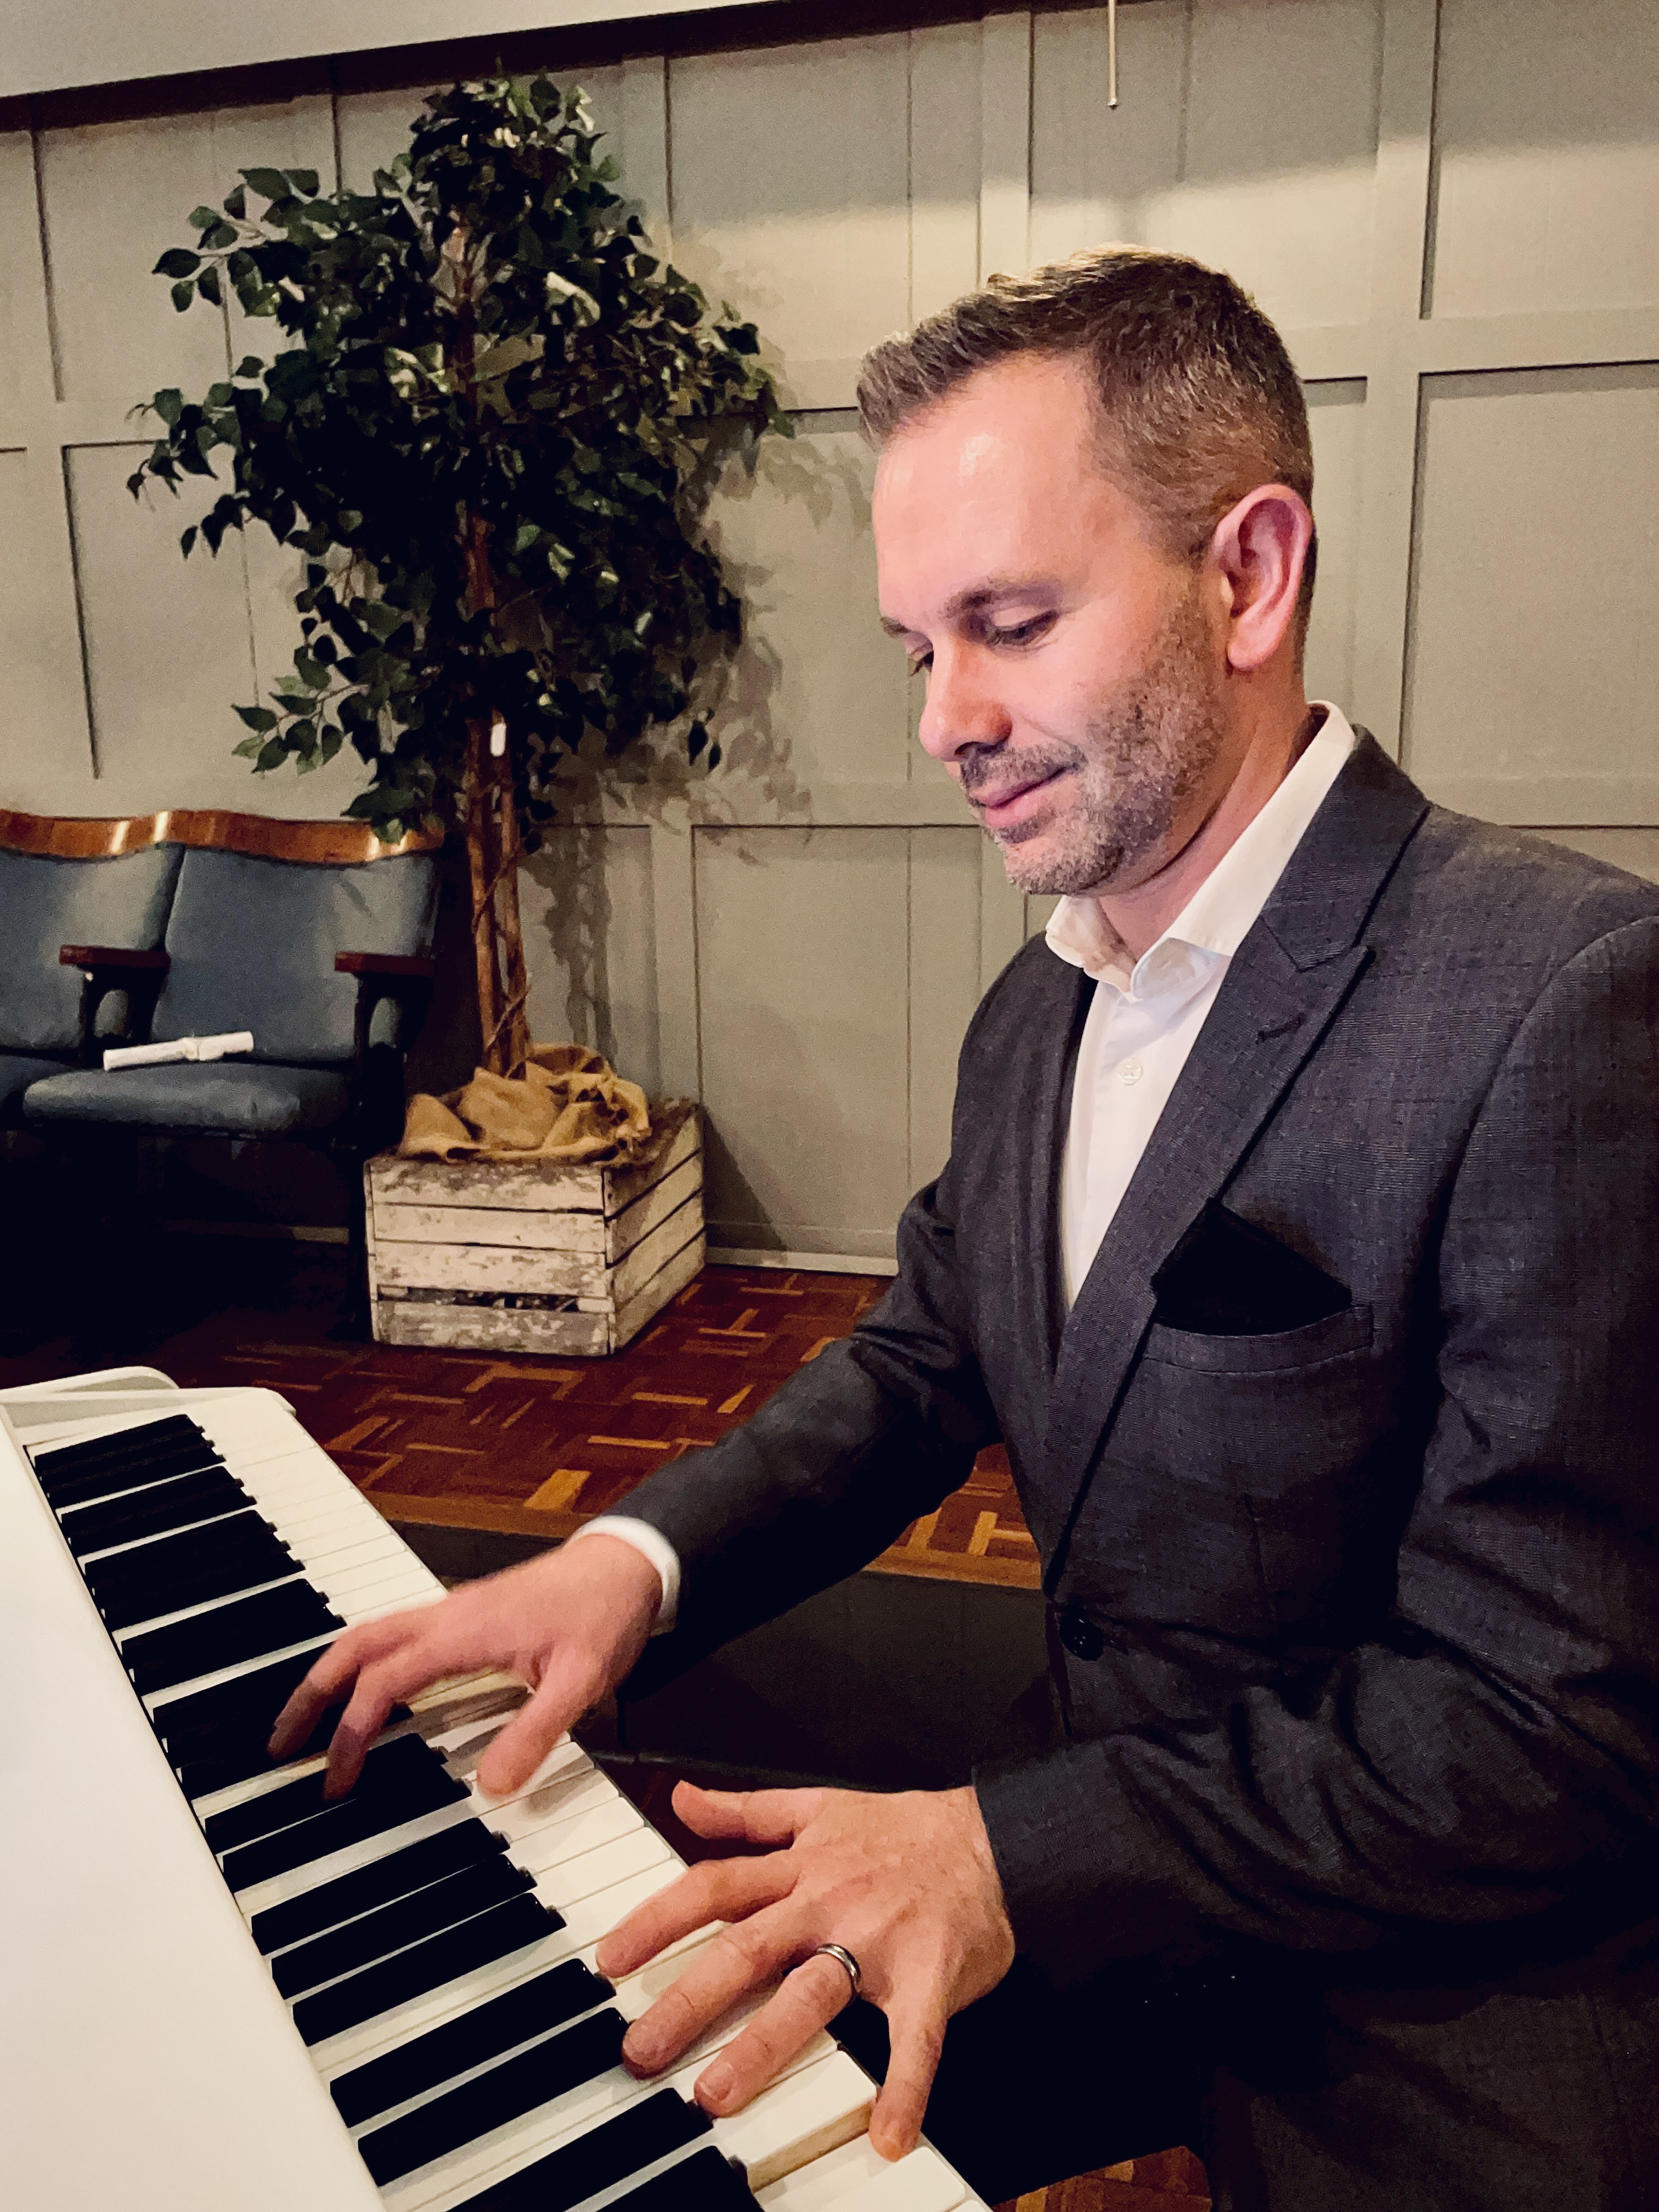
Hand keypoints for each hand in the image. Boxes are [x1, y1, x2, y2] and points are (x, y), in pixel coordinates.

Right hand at [267, 1534, 661, 1797]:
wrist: (626, 1564)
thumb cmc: (603, 1613)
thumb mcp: (582, 1680)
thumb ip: (536, 1732)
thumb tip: (490, 1787)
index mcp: (464, 1631)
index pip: (385, 1681)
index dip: (353, 1731)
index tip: (336, 1778)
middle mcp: (447, 1616)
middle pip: (354, 1647)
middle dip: (310, 1694)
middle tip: (280, 1744)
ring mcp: (452, 1613)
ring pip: (368, 1636)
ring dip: (330, 1677)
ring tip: (304, 1723)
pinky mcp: (463, 1617)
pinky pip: (394, 1637)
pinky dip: (363, 1665)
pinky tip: (363, 1695)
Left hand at [596, 1781, 1013, 2159]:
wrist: (998, 1839)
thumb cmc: (906, 1830)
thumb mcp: (820, 1803)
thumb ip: (748, 1810)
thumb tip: (683, 1798)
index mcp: (801, 1865)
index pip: (713, 1887)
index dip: (657, 1919)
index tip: (610, 1959)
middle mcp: (828, 1902)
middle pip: (746, 1949)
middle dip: (687, 2000)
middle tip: (640, 2050)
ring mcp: (878, 1942)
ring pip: (810, 1994)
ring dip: (762, 2048)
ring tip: (717, 2096)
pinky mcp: (930, 1979)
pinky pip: (915, 2040)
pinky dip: (905, 2089)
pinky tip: (890, 2137)